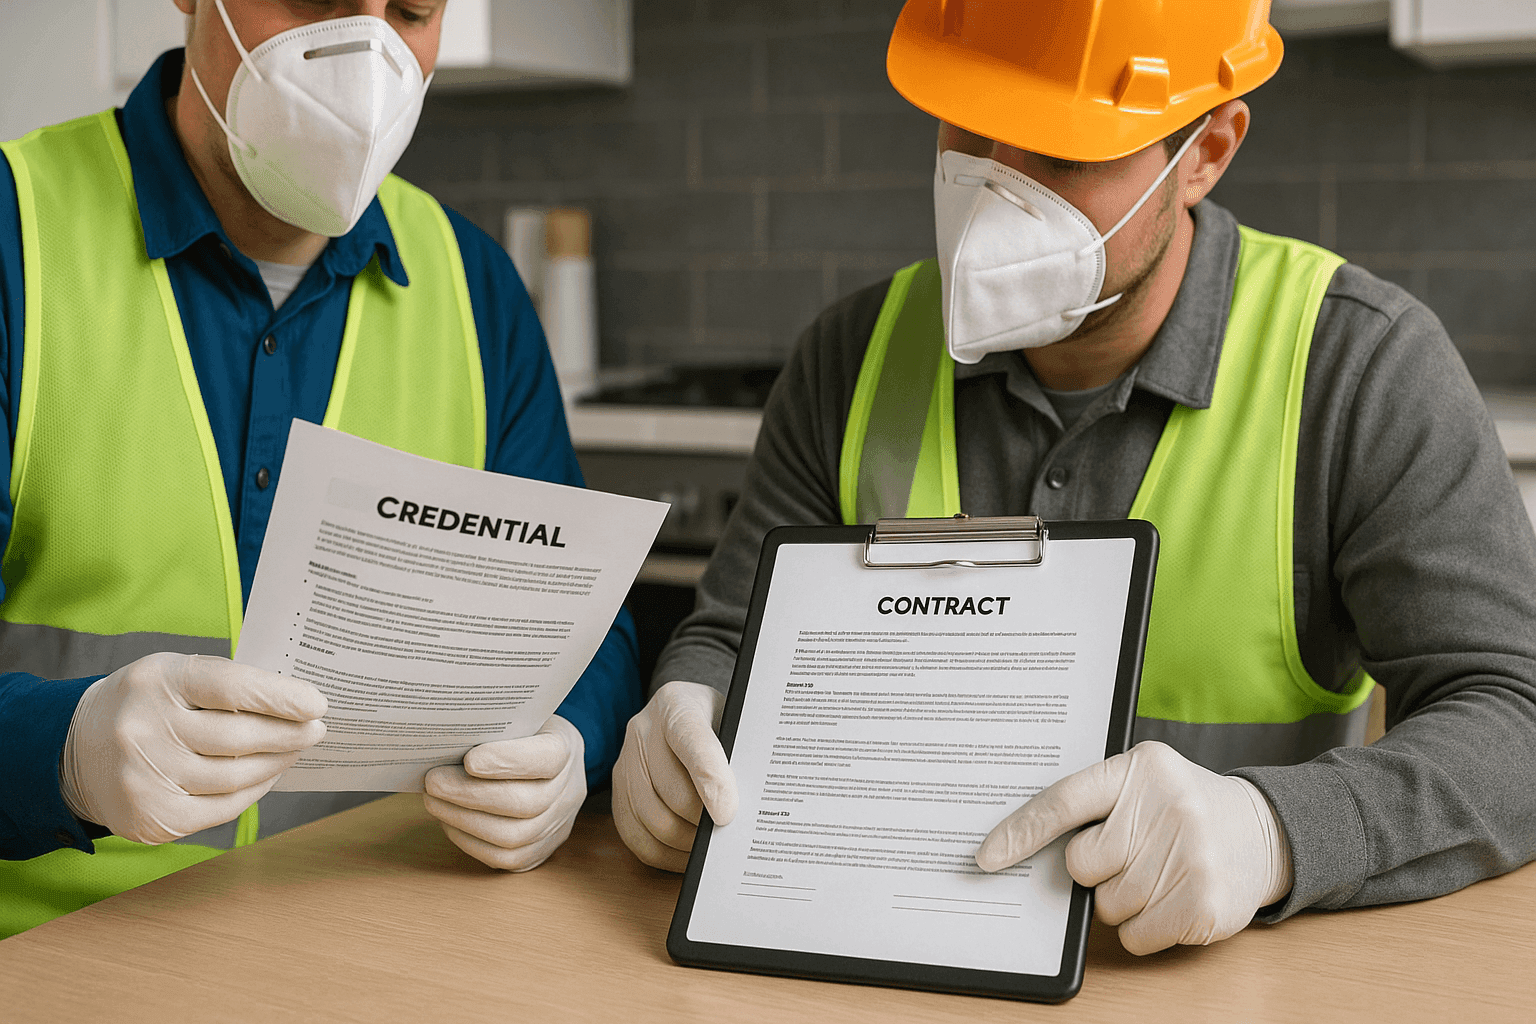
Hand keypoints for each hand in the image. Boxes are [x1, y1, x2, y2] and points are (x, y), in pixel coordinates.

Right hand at [59, 653, 327, 844]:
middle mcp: (145, 729)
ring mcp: (145, 778)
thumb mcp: (174, 675)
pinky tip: (267, 775)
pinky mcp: (152, 817)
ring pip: (237, 775)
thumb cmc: (146, 705)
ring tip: (295, 749)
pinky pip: (224, 807)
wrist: (74, 751)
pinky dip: (255, 790)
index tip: (318, 704)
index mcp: (157, 680)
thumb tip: (298, 704)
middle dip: (291, 733)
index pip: (232, 686)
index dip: (282, 696)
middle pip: (240, 736)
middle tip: (317, 729)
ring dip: (278, 762)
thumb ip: (228, 684)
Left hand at [424, 714, 585, 870]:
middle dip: (471, 795)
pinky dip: (471, 842)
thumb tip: (444, 738)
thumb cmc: (525, 736)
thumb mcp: (518, 719)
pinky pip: (505, 858)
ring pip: (513, 837)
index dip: (508, 761)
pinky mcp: (541, 850)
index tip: (468, 759)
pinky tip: (450, 822)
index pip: (547, 758)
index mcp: (566, 749)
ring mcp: (558, 825)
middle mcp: (568, 791)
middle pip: (525, 803)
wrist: (554, 765)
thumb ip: (492, 727)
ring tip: (434, 802)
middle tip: (433, 782)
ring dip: (464, 821)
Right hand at [611, 680, 736, 871]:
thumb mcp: (729, 722)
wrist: (679, 715)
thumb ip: (735, 755)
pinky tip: (687, 854)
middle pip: (671, 791)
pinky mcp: (616, 791)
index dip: (711, 782)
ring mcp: (624, 761)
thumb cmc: (712, 722)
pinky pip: (636, 836)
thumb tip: (739, 808)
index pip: (693, 743)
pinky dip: (665, 854)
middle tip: (728, 835)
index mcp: (677, 704)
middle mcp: (643, 730)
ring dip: (685, 841)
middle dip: (702, 822)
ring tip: (710, 845)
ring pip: (652, 819)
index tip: (728, 814)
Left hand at [975, 741, 1291, 954]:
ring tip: (1159, 871)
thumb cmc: (1184, 807)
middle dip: (1096, 868)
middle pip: (1082, 863)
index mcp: (1141, 767)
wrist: (1266, 832)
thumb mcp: (1145, 781)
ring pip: (1106, 904)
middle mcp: (1166, 806)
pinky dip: (1143, 928)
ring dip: (1123, 899)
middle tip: (1131, 853)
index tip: (987, 857)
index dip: (1019, 832)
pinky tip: (1171, 898)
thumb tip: (1021, 846)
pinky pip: (1134, 935)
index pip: (1063, 801)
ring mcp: (1189, 855)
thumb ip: (1095, 802)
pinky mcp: (1203, 903)